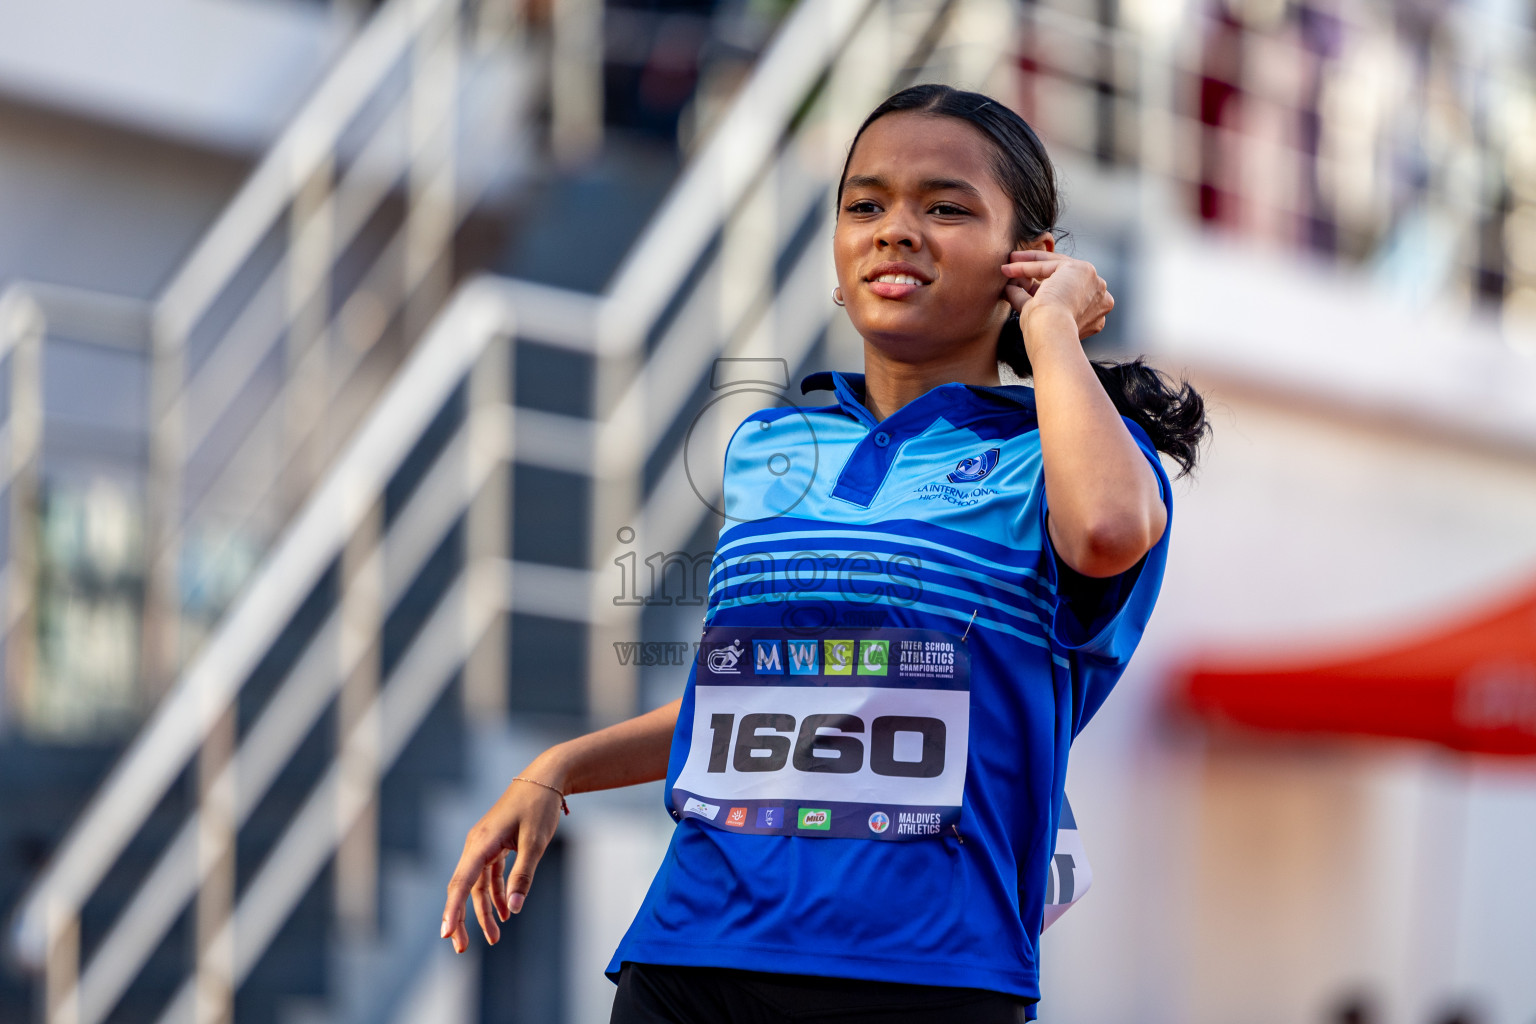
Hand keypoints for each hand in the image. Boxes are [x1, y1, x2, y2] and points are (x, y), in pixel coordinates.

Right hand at [440, 775, 564, 951]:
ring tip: (494, 939)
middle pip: (462, 888)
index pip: (461, 882)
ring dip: (484, 911)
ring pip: (477, 885)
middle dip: (462, 919)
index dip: (452, 910)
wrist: (544, 778)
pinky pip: (489, 875)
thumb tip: (515, 910)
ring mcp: (483, 845)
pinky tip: (506, 912)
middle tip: (461, 948)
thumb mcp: (535, 842)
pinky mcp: (494, 844)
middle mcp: (476, 844)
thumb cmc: (539, 807)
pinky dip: (497, 894)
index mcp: (481, 843)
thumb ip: (524, 876)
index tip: (446, 934)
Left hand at [1000, 250, 1114, 340]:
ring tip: (1008, 266)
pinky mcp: (1083, 270)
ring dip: (1029, 266)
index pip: (1065, 295)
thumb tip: (1010, 289)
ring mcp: (1094, 283)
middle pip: (1063, 279)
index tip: (1019, 286)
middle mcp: (1099, 298)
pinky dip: (1028, 266)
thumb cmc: (1044, 335)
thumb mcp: (1038, 316)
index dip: (1039, 289)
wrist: (1053, 334)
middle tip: (1013, 271)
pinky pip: (1051, 264)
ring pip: (1056, 269)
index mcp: (1093, 314)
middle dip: (1034, 274)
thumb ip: (1029, 300)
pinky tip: (1010, 266)